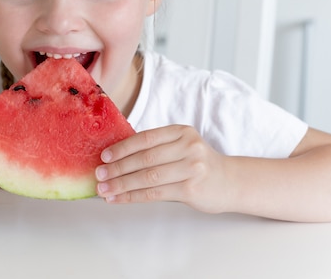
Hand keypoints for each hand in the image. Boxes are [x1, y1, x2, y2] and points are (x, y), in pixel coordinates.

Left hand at [95, 125, 231, 212]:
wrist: (230, 182)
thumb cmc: (198, 164)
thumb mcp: (181, 146)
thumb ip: (156, 148)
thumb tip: (116, 157)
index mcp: (181, 132)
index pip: (145, 138)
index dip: (122, 148)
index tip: (104, 156)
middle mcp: (188, 147)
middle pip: (145, 158)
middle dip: (118, 168)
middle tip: (99, 174)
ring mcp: (192, 168)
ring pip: (148, 177)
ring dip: (121, 184)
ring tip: (104, 189)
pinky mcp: (191, 189)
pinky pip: (155, 193)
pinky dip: (133, 196)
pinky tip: (118, 198)